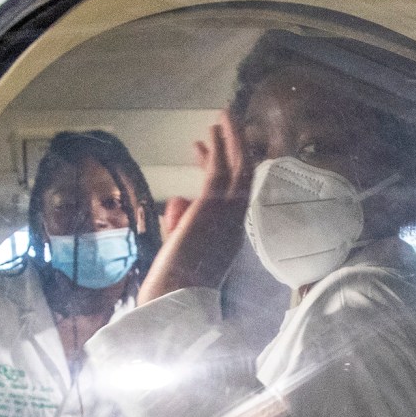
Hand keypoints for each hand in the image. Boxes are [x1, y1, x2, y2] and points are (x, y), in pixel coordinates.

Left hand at [139, 112, 252, 302]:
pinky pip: (223, 168)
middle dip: (235, 150)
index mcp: (227, 238)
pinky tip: (215, 125)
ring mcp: (227, 215)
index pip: (229, 197)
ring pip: (238, 168)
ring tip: (223, 114)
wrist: (173, 302)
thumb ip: (179, 224)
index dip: (219, 171)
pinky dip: (222, 144)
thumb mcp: (178, 250)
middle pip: (243, 179)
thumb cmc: (172, 287)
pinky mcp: (214, 207)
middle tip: (224, 125)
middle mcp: (234, 224)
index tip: (202, 153)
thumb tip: (179, 200)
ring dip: (231, 139)